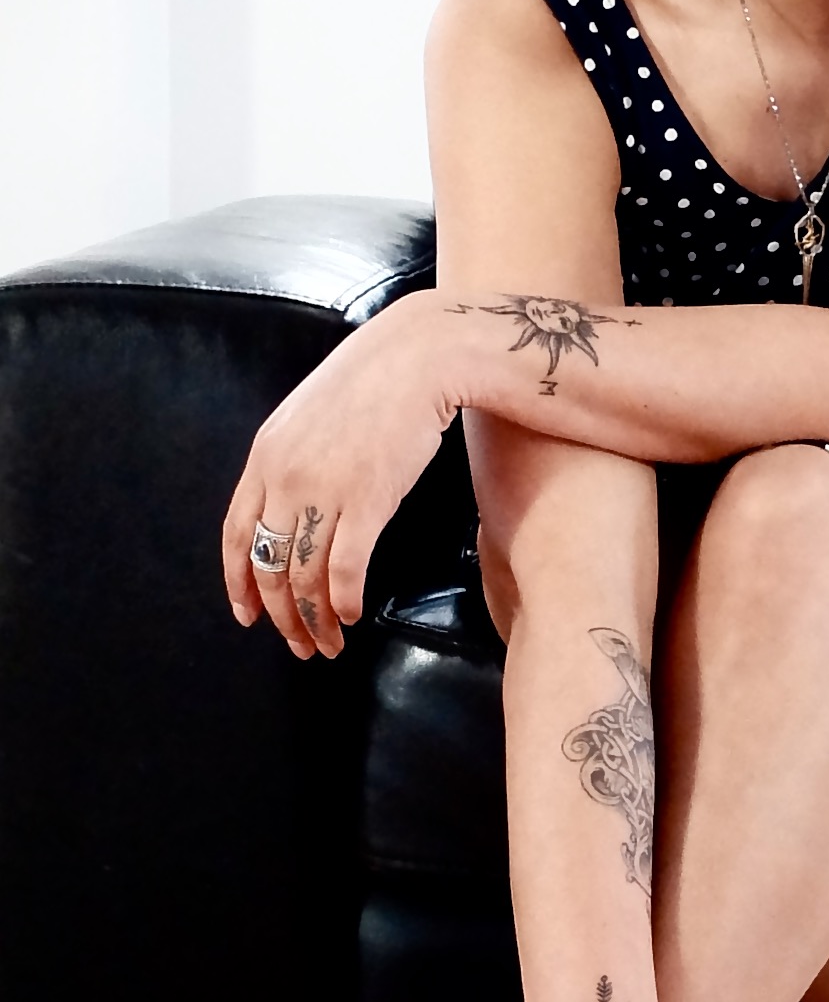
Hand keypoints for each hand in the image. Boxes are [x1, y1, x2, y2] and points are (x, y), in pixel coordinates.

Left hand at [222, 291, 454, 657]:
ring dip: (314, 619)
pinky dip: (344, 601)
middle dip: (280, 614)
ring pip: (305, 575)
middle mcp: (285, 477)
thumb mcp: (309, 417)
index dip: (239, 582)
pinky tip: (351, 615)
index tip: (248, 615)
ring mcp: (324, 490)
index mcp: (265, 456)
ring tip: (327, 643)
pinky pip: (346, 569)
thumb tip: (292, 507)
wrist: (419, 357)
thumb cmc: (374, 382)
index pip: (236, 534)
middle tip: (297, 644)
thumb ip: (292, 461)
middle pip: (269, 565)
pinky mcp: (368, 501)